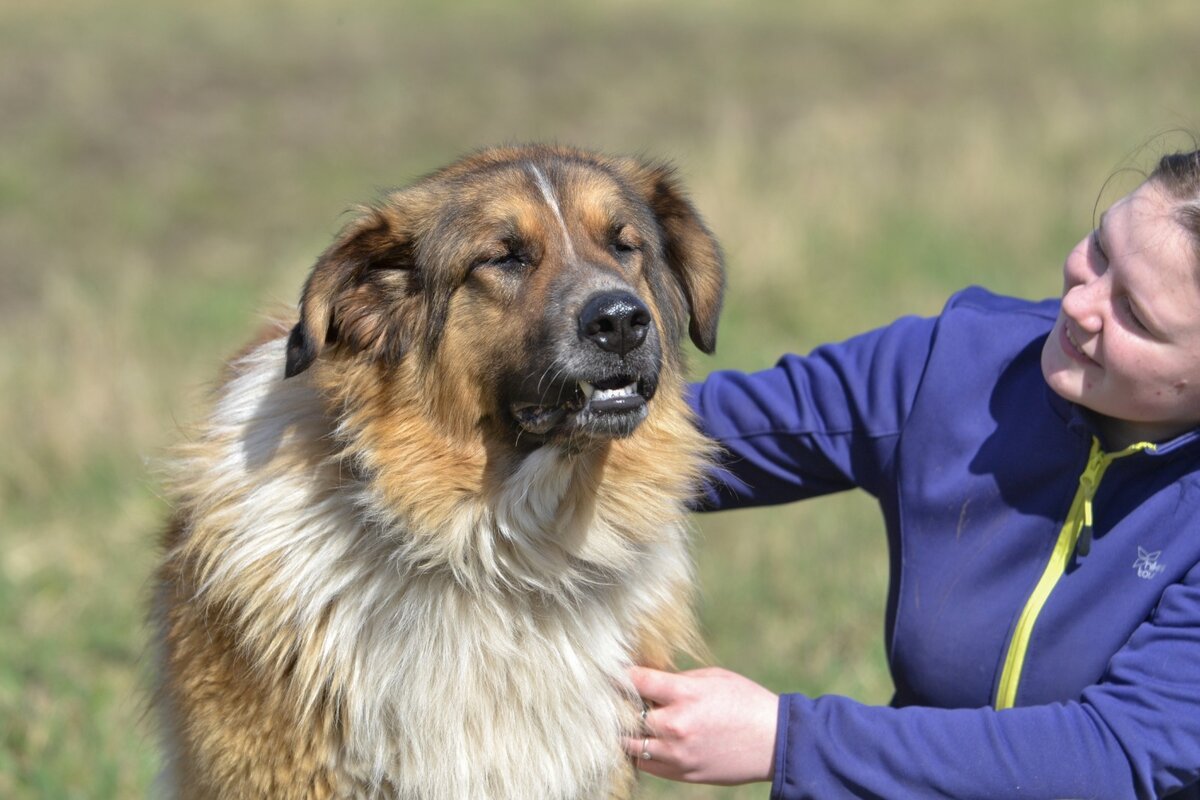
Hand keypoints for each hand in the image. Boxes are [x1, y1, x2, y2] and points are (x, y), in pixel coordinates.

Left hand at [625, 665, 778, 784]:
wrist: (774, 742)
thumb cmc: (745, 701)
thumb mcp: (713, 677)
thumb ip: (677, 679)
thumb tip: (647, 678)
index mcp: (686, 694)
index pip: (637, 681)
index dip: (621, 674)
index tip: (614, 673)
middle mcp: (676, 725)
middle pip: (626, 715)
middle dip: (620, 704)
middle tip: (616, 698)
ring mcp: (677, 753)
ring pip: (630, 744)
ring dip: (626, 732)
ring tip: (627, 722)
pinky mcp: (682, 773)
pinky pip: (646, 765)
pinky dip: (639, 752)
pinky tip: (642, 741)